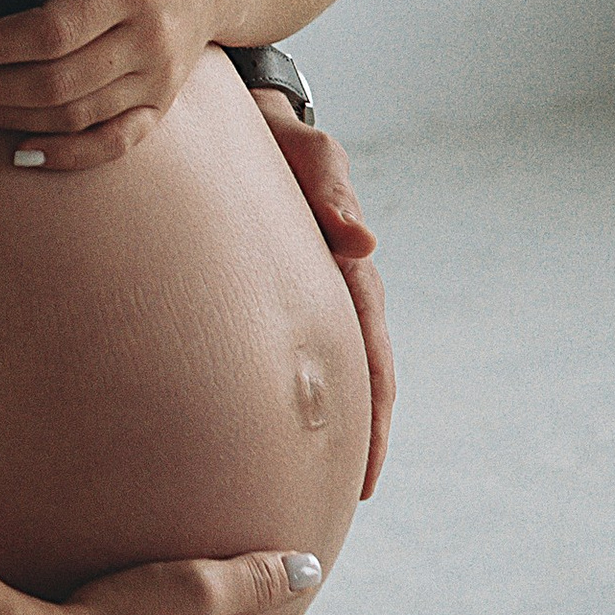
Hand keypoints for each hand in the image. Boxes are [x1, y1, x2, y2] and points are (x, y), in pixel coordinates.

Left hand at [253, 94, 394, 498]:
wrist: (240, 117)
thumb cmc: (275, 135)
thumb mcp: (306, 153)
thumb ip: (328, 188)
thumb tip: (361, 242)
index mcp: (347, 266)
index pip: (371, 352)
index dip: (374, 412)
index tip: (368, 471)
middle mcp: (331, 287)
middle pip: (356, 375)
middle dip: (357, 436)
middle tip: (350, 497)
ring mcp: (302, 291)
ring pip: (323, 366)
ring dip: (327, 419)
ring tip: (314, 479)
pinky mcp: (265, 291)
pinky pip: (281, 348)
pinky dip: (283, 387)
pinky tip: (262, 424)